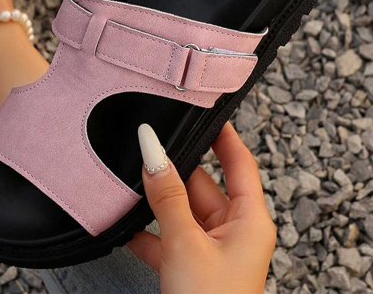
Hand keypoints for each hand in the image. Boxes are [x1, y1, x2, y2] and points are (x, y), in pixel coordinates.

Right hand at [129, 123, 276, 293]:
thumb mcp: (186, 243)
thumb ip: (167, 196)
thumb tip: (152, 150)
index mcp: (249, 220)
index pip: (239, 163)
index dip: (222, 135)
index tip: (204, 108)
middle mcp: (233, 230)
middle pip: (201, 184)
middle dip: (172, 172)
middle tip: (144, 150)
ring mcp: (210, 248)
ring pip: (180, 210)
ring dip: (155, 203)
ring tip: (128, 185)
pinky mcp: (190, 264)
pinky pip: (168, 236)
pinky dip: (147, 232)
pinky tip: (124, 226)